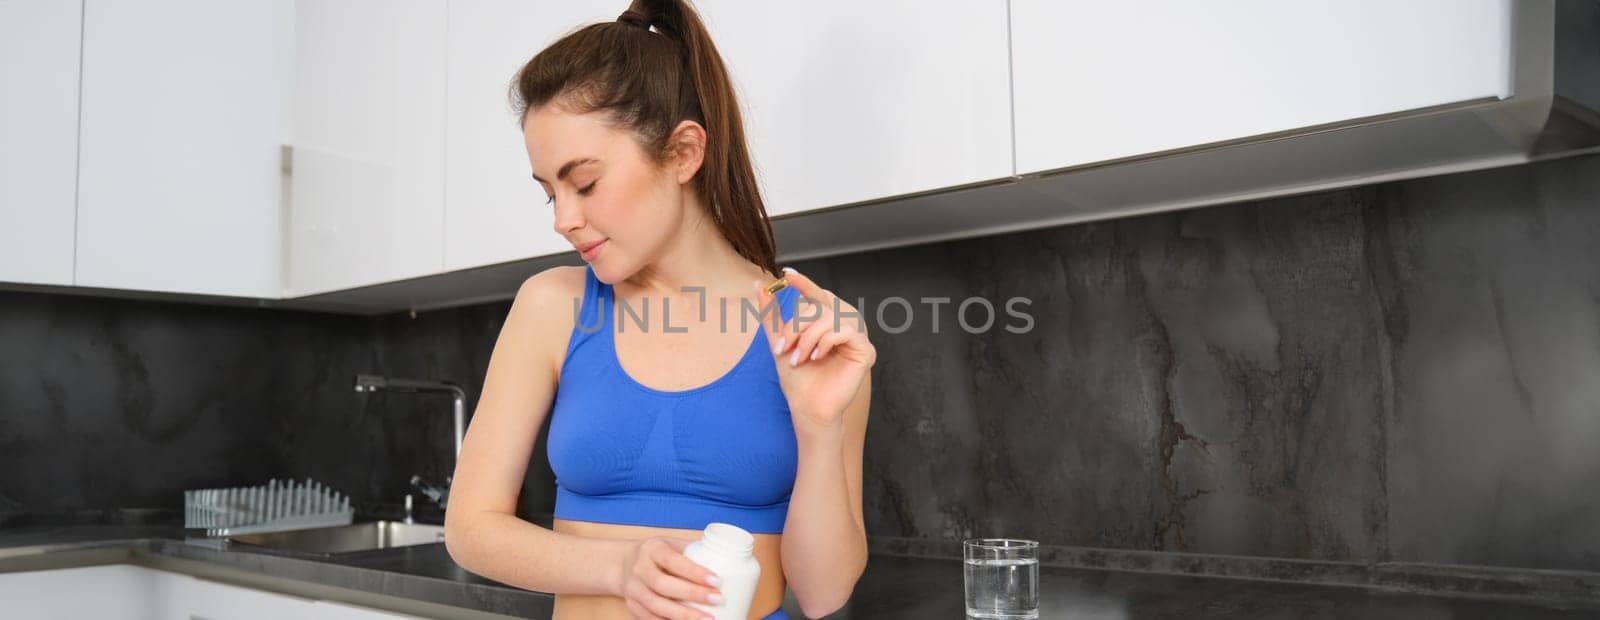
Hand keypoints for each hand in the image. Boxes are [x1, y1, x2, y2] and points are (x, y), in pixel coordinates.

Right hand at [617, 536, 722, 619]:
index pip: (673, 560)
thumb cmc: (656, 553)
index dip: (694, 572)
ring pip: (656, 606)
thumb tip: (727, 559)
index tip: (716, 581)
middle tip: (717, 599)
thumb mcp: (671, 544)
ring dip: (683, 616)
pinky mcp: (632, 605)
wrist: (622, 563)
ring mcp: (633, 589)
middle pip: (663, 585)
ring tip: (707, 619)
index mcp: (652, 549)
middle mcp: (639, 569)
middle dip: (692, 594)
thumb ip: (693, 551)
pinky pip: (649, 618)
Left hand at [755, 267, 875, 435]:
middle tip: (784, 346)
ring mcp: (856, 338)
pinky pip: (846, 330)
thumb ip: (772, 316)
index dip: (804, 283)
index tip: (787, 274)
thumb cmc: (797, 378)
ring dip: (808, 336)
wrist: (806, 407)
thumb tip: (759, 287)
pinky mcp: (865, 351)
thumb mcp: (780, 342)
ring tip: (798, 357)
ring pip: (832, 316)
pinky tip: (816, 357)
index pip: (817, 296)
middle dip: (797, 324)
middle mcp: (843, 326)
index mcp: (826, 322)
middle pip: (821, 305)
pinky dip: (826, 341)